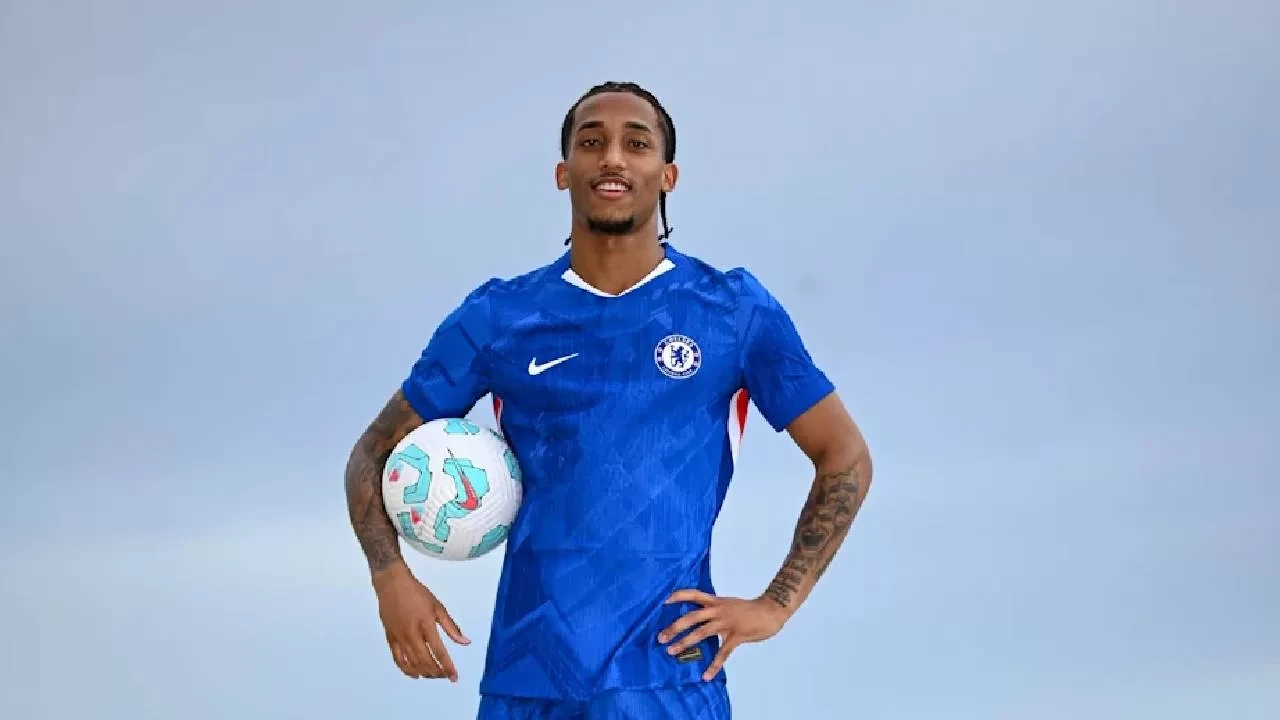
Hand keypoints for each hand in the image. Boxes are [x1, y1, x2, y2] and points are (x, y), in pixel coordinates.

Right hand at [373, 563, 470, 680]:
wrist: (392, 584)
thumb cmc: (417, 593)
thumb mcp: (438, 606)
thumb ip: (451, 626)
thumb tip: (465, 642)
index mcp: (426, 624)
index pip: (439, 651)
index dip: (448, 666)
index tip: (454, 677)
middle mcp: (412, 633)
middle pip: (425, 660)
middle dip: (437, 672)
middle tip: (445, 676)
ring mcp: (399, 637)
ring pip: (412, 663)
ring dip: (424, 673)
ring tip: (434, 675)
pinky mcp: (390, 638)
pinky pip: (398, 659)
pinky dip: (407, 670)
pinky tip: (415, 675)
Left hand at [657, 589, 789, 680]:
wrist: (770, 610)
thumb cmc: (748, 608)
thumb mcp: (728, 603)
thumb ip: (714, 608)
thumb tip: (700, 615)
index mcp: (715, 601)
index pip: (693, 594)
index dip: (678, 596)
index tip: (664, 601)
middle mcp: (718, 610)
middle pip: (692, 617)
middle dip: (675, 627)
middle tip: (661, 637)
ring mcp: (727, 623)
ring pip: (702, 633)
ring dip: (685, 643)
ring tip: (672, 651)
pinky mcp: (736, 636)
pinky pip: (723, 653)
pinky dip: (714, 665)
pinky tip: (706, 675)